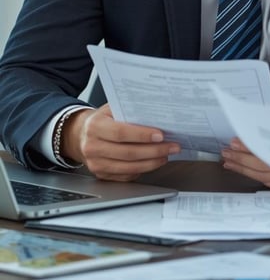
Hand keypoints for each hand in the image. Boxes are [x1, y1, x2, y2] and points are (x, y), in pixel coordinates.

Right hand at [62, 104, 179, 180]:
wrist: (81, 135)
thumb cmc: (103, 120)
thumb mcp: (112, 108)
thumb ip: (130, 110)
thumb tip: (158, 113)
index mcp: (95, 126)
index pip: (121, 132)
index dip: (142, 135)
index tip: (161, 135)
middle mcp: (92, 147)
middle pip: (128, 153)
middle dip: (155, 151)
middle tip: (173, 146)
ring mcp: (95, 163)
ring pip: (129, 167)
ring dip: (152, 162)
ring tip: (166, 155)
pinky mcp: (101, 175)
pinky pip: (126, 176)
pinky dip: (143, 170)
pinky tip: (154, 162)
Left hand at [220, 103, 269, 189]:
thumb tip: (257, 117)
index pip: (266, 147)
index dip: (248, 145)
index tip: (235, 142)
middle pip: (262, 165)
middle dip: (241, 158)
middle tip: (227, 152)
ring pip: (263, 176)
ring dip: (243, 169)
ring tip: (230, 162)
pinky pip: (269, 183)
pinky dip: (254, 177)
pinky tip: (244, 171)